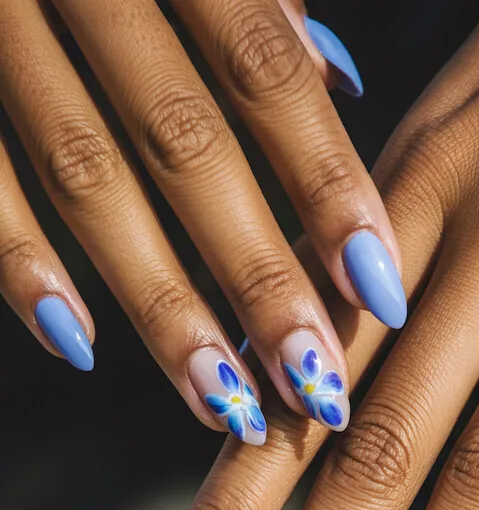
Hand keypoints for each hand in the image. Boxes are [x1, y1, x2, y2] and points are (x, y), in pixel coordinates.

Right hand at [0, 0, 404, 442]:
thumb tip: (338, 74)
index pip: (267, 77)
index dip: (328, 186)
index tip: (379, 289)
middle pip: (188, 147)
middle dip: (258, 276)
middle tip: (316, 384)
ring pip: (87, 179)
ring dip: (161, 305)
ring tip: (222, 402)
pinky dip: (21, 264)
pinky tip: (80, 342)